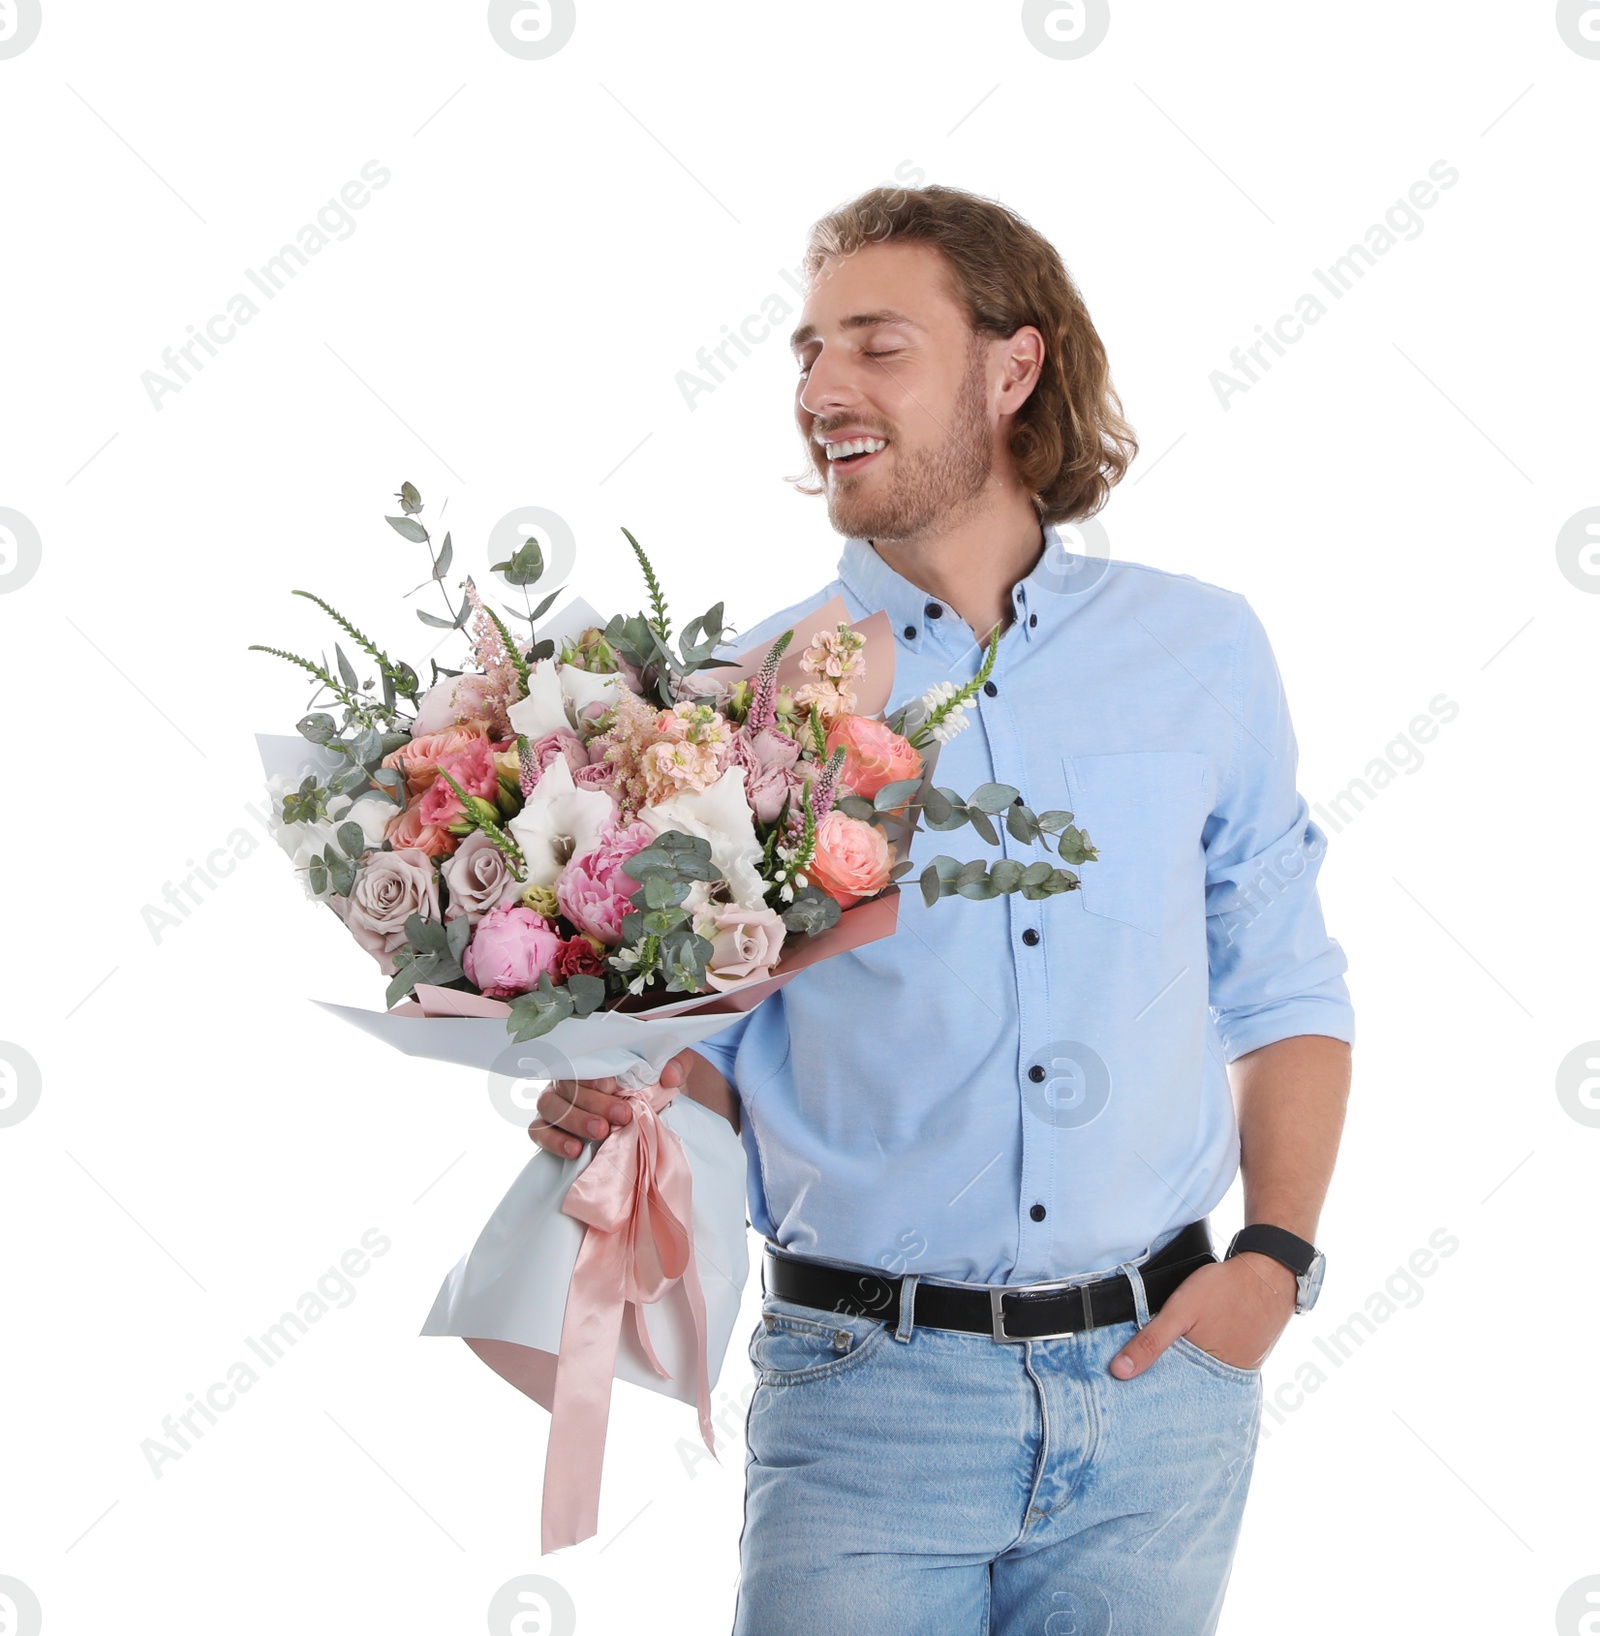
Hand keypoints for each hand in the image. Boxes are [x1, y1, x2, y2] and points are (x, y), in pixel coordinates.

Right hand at [527, 1049, 692, 1157]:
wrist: (658, 1108)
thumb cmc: (658, 1083)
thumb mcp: (675, 1067)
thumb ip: (678, 1064)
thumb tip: (669, 1075)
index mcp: (595, 1057)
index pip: (581, 1060)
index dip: (593, 1075)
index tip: (613, 1086)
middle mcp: (570, 1077)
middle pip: (566, 1086)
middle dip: (593, 1102)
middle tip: (621, 1117)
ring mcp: (557, 1102)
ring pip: (549, 1106)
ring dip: (574, 1120)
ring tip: (601, 1134)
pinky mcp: (550, 1128)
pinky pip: (538, 1131)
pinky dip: (553, 1140)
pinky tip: (575, 1150)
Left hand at [1108, 1253, 1295, 1378]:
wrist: (1269, 1273)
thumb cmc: (1224, 1290)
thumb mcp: (1179, 1311)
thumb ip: (1151, 1341)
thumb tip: (1119, 1371)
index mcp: (1206, 1375)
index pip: (1169, 1392)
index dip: (1148, 1388)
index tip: (1126, 1387)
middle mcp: (1224, 1381)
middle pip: (1186, 1388)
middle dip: (1166, 1383)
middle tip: (1141, 1377)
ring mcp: (1238, 1370)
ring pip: (1202, 1377)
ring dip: (1186, 1371)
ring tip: (1165, 1362)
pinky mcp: (1247, 1359)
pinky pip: (1219, 1366)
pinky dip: (1205, 1360)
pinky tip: (1194, 1349)